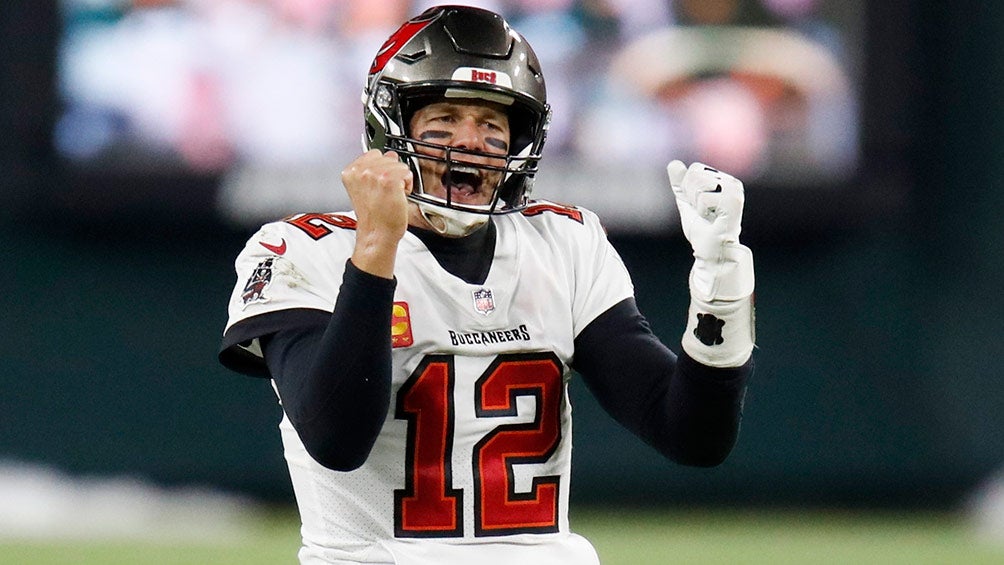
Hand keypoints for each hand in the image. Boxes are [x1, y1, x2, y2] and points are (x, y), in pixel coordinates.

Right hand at [342, 149, 412, 277]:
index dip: (381, 168)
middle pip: (388, 157)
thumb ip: (372, 169)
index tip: (379, 183)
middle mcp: (360, 171)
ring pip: (399, 164)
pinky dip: (407, 185)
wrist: (377, 234)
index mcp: (350, 171)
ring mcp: (374, 174)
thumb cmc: (373, 217)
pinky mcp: (389, 180)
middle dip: (391, 173)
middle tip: (385, 192)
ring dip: (400, 179)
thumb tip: (389, 155)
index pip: (374, 154)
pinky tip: (398, 196)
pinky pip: (407, 173)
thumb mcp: (364, 188)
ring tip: (391, 194)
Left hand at [667, 160, 752, 301]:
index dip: (689, 190)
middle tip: (704, 214)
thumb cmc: (702, 230)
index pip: (695, 169)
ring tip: (709, 217)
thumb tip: (673, 163)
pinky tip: (714, 220)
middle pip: (695, 173)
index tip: (700, 207)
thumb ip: (681, 184)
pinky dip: (703, 211)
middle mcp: (732, 183)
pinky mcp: (734, 202)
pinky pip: (704, 197)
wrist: (712, 252)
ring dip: (698, 204)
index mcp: (724, 180)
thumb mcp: (687, 203)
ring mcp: (735, 191)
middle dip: (692, 196)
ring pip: (699, 183)